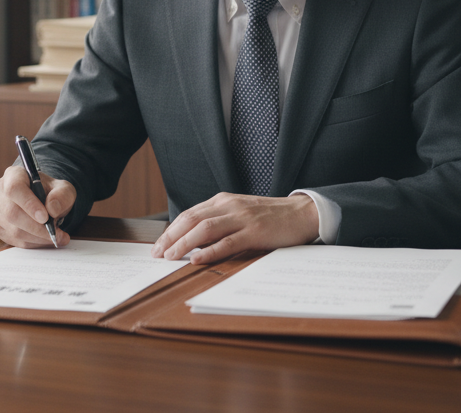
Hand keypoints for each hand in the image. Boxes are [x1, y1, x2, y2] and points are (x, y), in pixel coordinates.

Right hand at [0, 165, 74, 248]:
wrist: (43, 201)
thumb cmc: (50, 192)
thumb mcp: (63, 189)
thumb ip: (61, 196)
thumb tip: (52, 209)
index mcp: (13, 175)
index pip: (14, 188)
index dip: (29, 204)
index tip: (45, 217)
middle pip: (12, 213)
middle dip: (37, 228)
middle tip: (56, 233)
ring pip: (13, 230)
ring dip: (38, 238)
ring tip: (57, 237)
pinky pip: (15, 241)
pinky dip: (33, 243)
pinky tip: (46, 239)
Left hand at [150, 192, 318, 264]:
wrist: (302, 213)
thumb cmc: (270, 217)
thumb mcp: (240, 213)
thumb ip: (220, 221)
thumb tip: (193, 241)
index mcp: (224, 200)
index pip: (189, 214)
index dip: (171, 230)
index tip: (159, 245)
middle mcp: (229, 206)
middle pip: (192, 219)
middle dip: (171, 237)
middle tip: (158, 254)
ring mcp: (242, 218)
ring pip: (205, 229)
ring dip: (184, 244)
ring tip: (171, 257)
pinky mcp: (255, 232)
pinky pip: (228, 242)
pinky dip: (209, 251)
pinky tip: (197, 259)